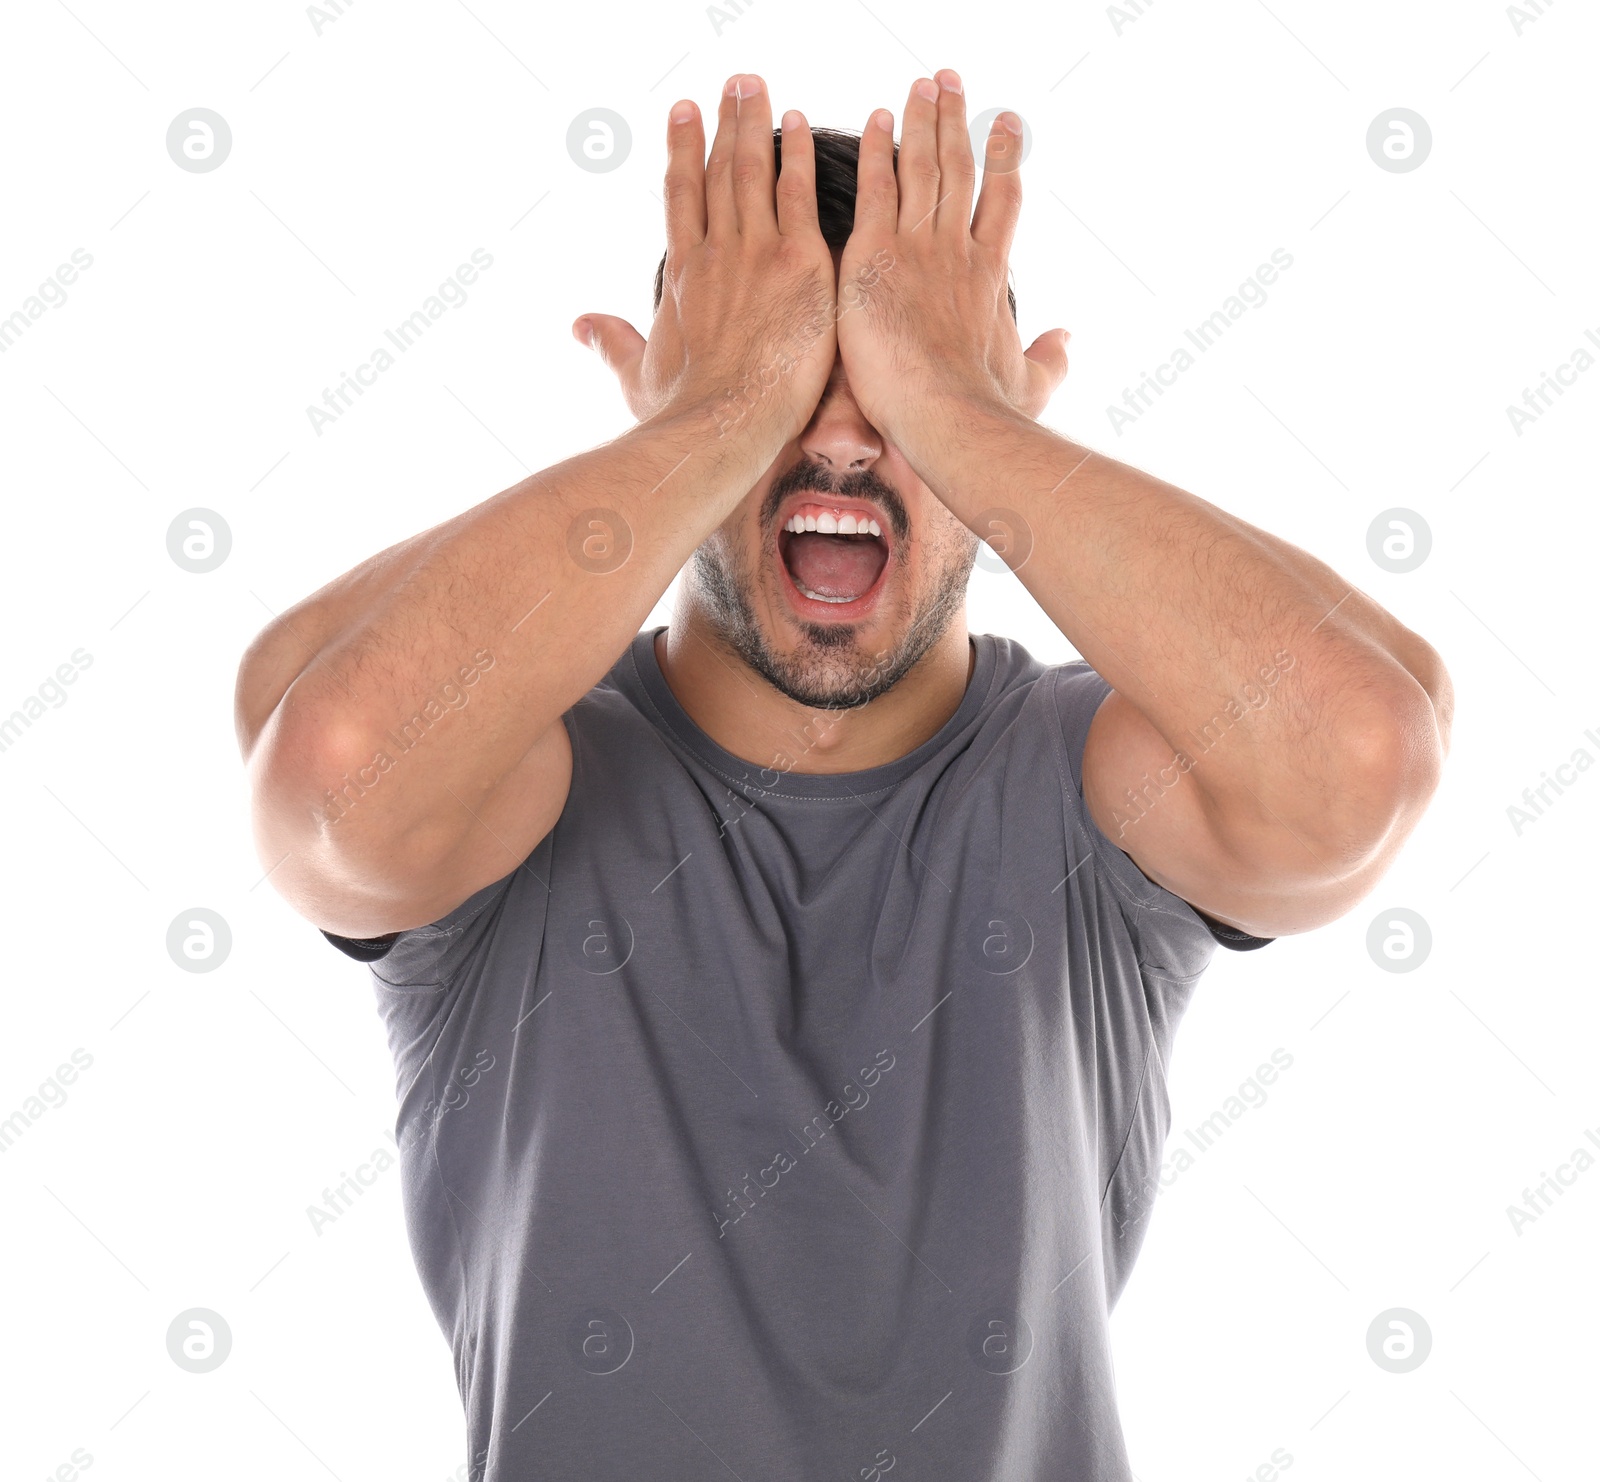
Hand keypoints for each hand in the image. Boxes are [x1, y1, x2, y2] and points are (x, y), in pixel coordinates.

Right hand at [573, 75, 837, 449]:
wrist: (723, 424)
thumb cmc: (682, 412)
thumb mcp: (636, 376)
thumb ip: (611, 344)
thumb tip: (580, 326)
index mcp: (682, 273)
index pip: (681, 195)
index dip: (683, 148)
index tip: (685, 111)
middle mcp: (716, 251)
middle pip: (718, 170)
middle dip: (725, 121)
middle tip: (735, 84)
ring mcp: (757, 252)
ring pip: (754, 169)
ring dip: (756, 122)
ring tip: (758, 87)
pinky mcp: (798, 262)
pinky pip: (799, 193)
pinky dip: (798, 154)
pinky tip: (800, 123)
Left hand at [835, 72, 1069, 458]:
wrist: (945, 413)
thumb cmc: (986, 410)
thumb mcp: (1032, 385)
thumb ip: (1052, 360)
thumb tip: (1068, 339)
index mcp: (990, 273)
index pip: (1001, 200)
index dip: (1005, 157)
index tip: (1006, 123)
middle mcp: (957, 248)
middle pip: (959, 168)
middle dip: (955, 120)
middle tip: (949, 82)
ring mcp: (917, 246)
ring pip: (921, 166)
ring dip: (921, 120)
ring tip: (920, 84)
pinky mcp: (874, 255)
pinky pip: (875, 188)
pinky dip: (876, 151)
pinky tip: (876, 120)